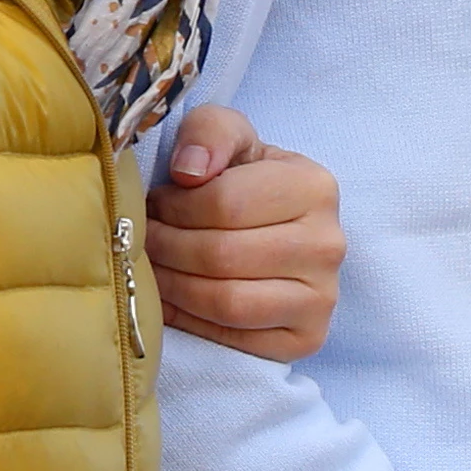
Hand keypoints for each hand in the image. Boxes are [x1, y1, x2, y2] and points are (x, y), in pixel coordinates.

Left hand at [144, 108, 342, 361]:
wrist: (277, 232)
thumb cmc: (246, 182)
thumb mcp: (231, 139)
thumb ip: (209, 132)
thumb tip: (189, 171)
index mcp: (316, 187)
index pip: (224, 203)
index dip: (174, 207)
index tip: (155, 204)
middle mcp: (328, 245)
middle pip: (221, 255)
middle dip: (166, 247)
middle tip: (142, 240)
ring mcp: (322, 297)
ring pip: (226, 301)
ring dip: (172, 286)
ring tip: (153, 267)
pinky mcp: (306, 338)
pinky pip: (234, 339)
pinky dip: (190, 321)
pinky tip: (172, 300)